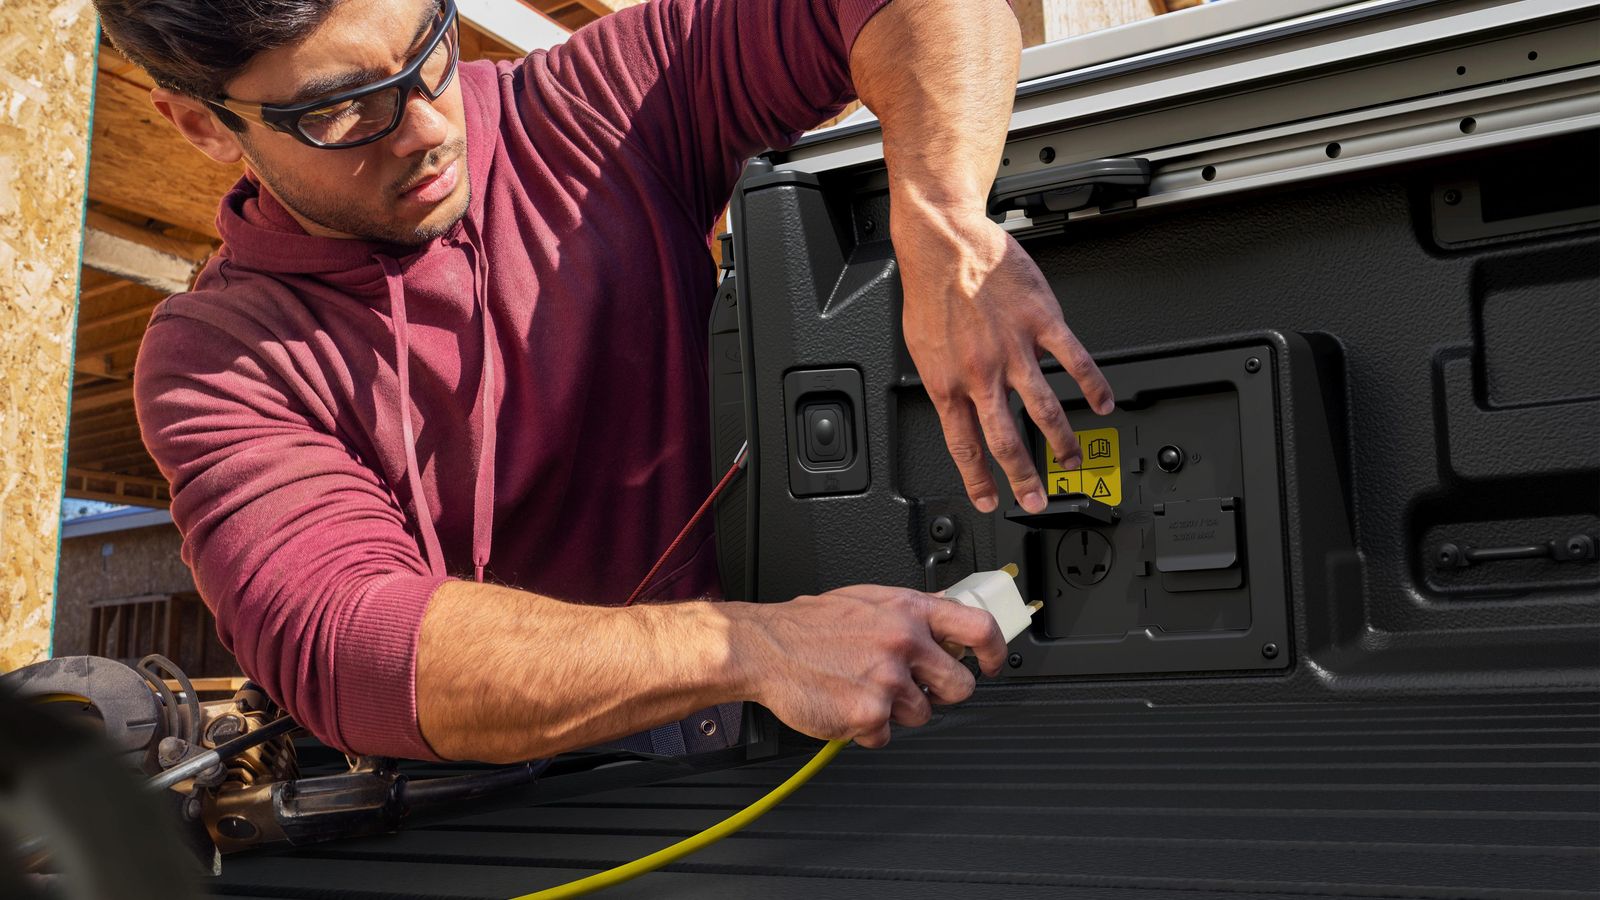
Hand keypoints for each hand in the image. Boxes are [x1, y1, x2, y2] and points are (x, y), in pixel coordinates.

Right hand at [738, 585, 1005, 747]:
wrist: (764, 647)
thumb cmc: (809, 625)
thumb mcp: (868, 599)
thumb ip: (910, 611)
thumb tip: (947, 613)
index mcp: (908, 610)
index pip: (978, 627)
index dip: (995, 652)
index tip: (991, 665)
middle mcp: (904, 641)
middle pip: (960, 686)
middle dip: (941, 694)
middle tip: (915, 688)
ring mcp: (889, 680)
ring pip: (922, 715)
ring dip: (897, 711)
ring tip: (863, 689)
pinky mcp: (870, 714)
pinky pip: (886, 736)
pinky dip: (867, 729)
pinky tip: (847, 704)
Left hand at [895, 206, 1114, 513]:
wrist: (946, 243)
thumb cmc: (930, 289)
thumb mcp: (922, 347)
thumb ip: (944, 381)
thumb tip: (956, 406)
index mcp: (948, 383)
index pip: (964, 446)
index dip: (977, 480)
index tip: (988, 500)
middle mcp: (981, 374)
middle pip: (1007, 440)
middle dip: (1024, 479)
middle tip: (1037, 500)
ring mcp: (1014, 349)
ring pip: (1044, 409)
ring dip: (1062, 442)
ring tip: (1072, 462)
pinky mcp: (1041, 322)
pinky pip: (1073, 361)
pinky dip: (1092, 385)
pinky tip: (1102, 402)